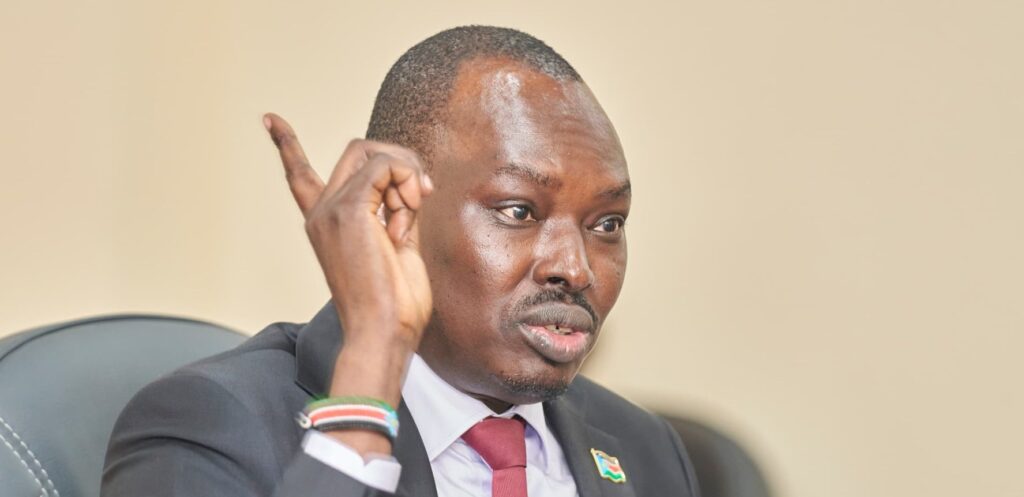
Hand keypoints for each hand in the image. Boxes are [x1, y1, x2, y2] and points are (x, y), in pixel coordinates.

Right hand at [264, 113, 432, 435]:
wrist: (382, 331)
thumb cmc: (393, 302)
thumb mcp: (396, 247)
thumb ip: (396, 211)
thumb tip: (411, 181)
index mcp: (325, 223)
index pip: (299, 175)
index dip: (286, 145)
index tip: (268, 118)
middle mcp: (321, 212)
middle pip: (358, 151)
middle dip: (398, 162)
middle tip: (421, 196)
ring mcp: (331, 209)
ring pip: (373, 152)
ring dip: (407, 176)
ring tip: (410, 216)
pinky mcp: (349, 209)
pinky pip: (385, 166)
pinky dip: (407, 182)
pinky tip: (408, 214)